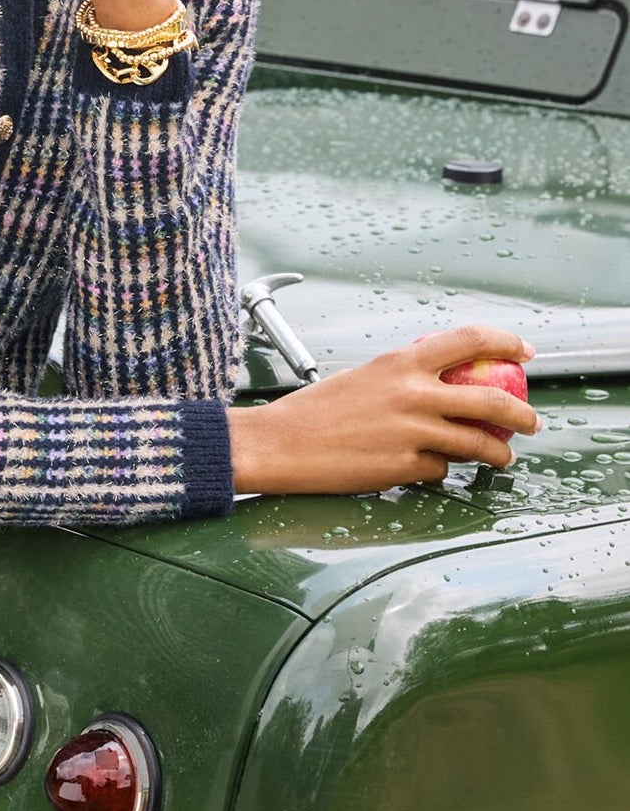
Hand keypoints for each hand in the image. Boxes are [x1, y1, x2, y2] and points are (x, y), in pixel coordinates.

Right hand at [227, 326, 540, 495]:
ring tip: (502, 458)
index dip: (506, 343)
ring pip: (477, 443)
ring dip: (498, 453)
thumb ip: (404, 379)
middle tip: (531, 420)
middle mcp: (413, 394)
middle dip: (522, 413)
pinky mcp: (405, 467)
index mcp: (401, 362)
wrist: (278, 444)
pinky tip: (426, 469)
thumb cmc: (314, 412)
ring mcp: (412, 432)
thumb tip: (439, 387)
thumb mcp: (364, 377)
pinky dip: (439, 470)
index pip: (470, 340)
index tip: (524, 352)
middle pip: (491, 399)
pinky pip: (440, 469)